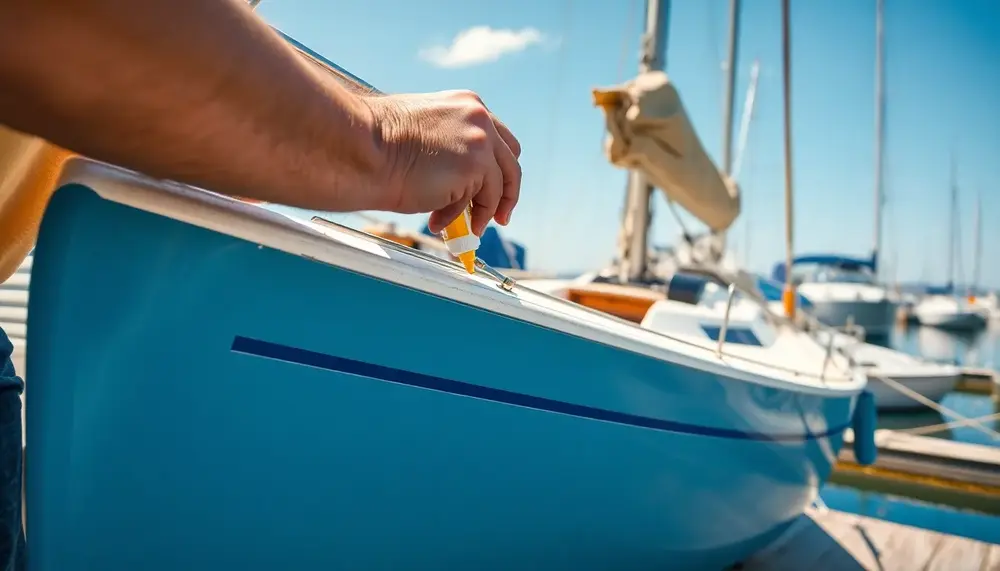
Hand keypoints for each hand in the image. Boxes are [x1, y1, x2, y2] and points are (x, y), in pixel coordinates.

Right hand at [363, 90, 520, 234]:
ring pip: (498, 189)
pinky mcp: (476, 168)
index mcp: (467, 104)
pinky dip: (461, 218)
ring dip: (482, 213)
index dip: (500, 169)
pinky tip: (437, 222)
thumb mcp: (425, 133)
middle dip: (507, 194)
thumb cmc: (378, 141)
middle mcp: (480, 119)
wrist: (362, 147)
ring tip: (466, 229)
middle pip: (511, 164)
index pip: (500, 139)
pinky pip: (478, 203)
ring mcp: (481, 143)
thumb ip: (450, 148)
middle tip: (499, 218)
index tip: (497, 189)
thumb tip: (462, 182)